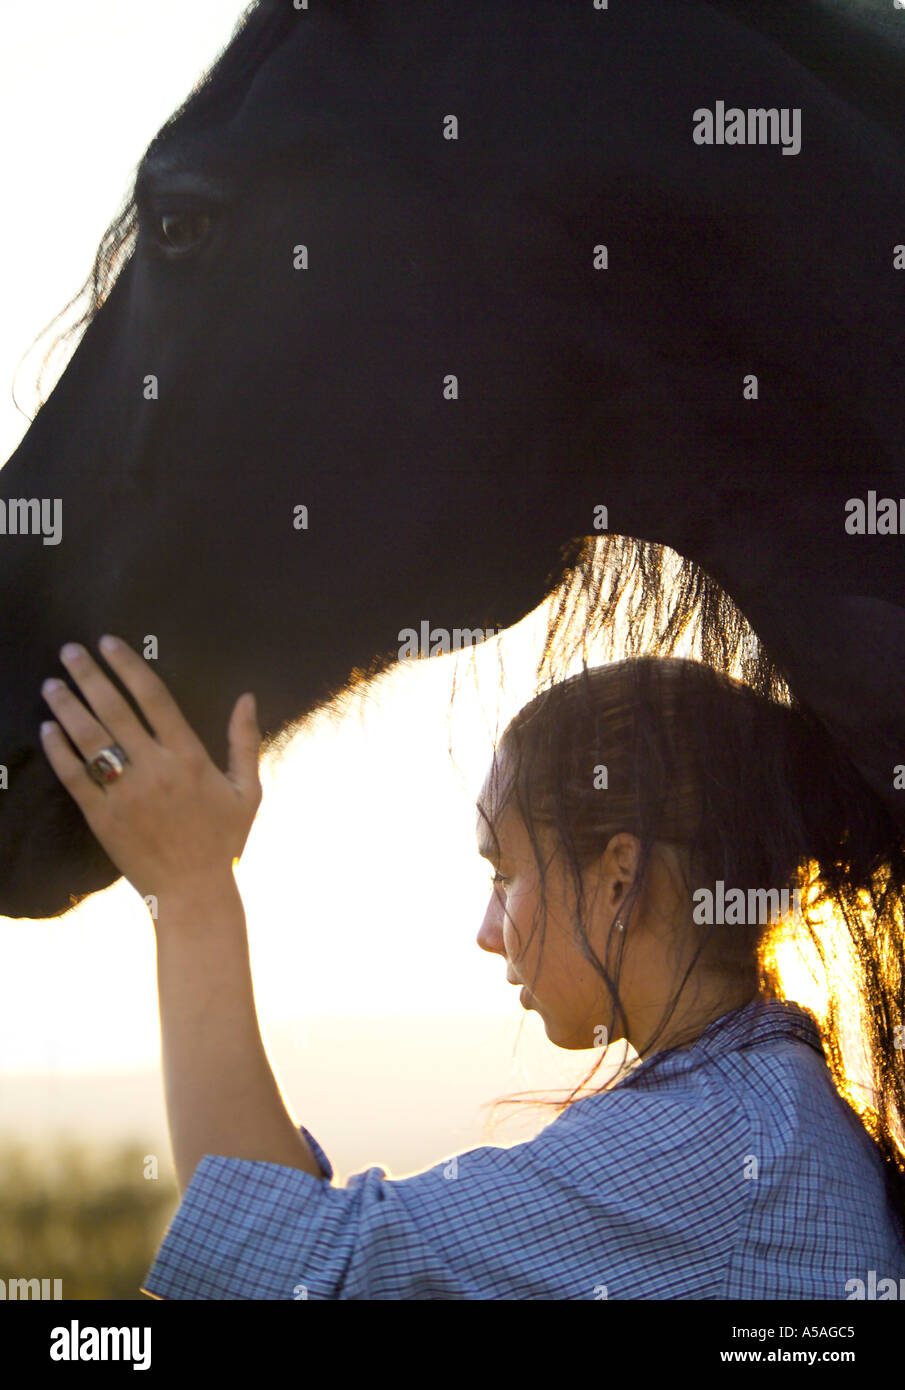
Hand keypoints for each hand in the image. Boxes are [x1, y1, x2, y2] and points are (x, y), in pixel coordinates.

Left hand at [39, 636, 261, 900]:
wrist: (193, 891)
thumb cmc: (224, 841)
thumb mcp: (247, 790)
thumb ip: (244, 741)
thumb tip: (248, 697)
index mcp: (189, 757)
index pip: (153, 698)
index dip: (128, 667)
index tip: (108, 643)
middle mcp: (155, 769)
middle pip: (114, 711)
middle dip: (89, 676)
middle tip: (69, 650)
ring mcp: (125, 794)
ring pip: (90, 740)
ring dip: (67, 707)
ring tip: (51, 684)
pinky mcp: (102, 817)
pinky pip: (75, 777)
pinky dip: (59, 751)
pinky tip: (48, 729)